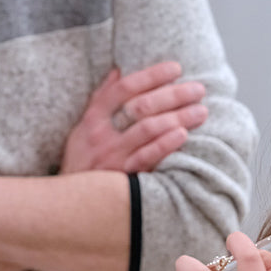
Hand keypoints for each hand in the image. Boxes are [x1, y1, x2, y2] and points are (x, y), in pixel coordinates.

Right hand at [61, 62, 207, 174]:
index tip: (176, 68)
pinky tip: (183, 134)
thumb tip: (118, 71)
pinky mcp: (124, 176)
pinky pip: (147, 158)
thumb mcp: (83, 128)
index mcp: (93, 118)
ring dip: (177, 117)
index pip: (124, 88)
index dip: (151, 75)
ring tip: (201, 111)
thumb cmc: (82, 159)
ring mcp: (113, 156)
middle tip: (198, 89)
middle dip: (172, 95)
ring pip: (148, 129)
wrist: (70, 202)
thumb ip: (100, 99)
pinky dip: (165, 144)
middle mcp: (102, 135)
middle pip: (141, 107)